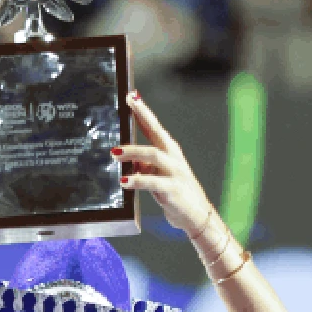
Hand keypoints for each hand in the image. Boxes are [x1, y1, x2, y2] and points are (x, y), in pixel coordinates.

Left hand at [114, 91, 216, 237]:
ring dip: (133, 152)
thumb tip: (126, 156)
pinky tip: (124, 181)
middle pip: (157, 132)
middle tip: (127, 105)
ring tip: (114, 153)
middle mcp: (173, 157)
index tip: (131, 95)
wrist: (196, 215)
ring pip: (153, 155)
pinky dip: (137, 180)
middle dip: (142, 117)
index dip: (143, 111)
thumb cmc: (175, 192)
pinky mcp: (172, 189)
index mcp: (169, 151)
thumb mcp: (157, 174)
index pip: (154, 126)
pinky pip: (152, 182)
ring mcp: (175, 172)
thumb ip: (144, 164)